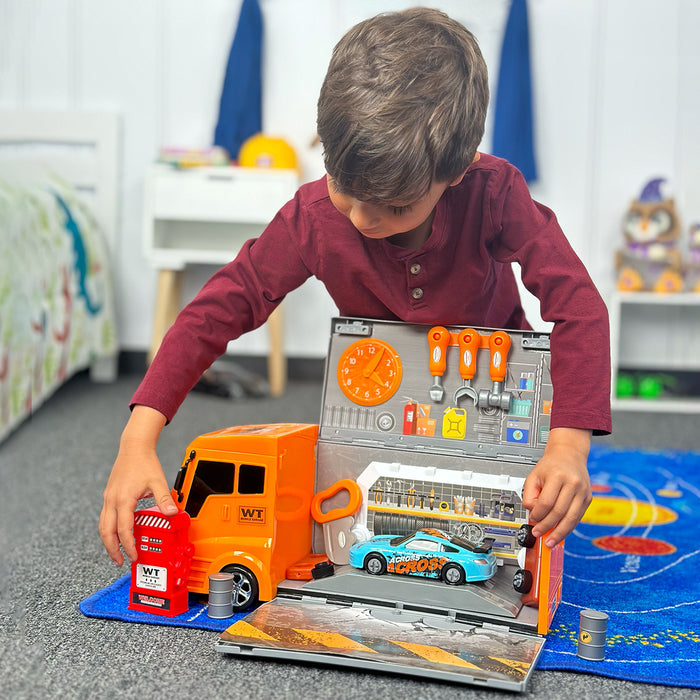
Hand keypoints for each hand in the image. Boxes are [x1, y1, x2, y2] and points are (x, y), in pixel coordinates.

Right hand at [99, 406, 175, 565]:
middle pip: (106, 532)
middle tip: (119, 562)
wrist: (133, 447)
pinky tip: (118, 533)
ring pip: (103, 526)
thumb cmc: (145, 463)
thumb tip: (172, 514)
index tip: (134, 555)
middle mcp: (111, 501)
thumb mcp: (158, 481)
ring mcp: (108, 498)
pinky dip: (109, 529)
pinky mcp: (109, 496)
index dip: (128, 545)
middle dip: (112, 549)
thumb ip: (164, 498)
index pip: (123, 529)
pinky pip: (105, 518)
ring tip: (116, 552)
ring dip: (108, 541)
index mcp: (123, 500)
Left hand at [521, 427, 591, 547]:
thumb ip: (529, 494)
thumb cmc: (551, 465)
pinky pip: (577, 517)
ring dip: (560, 533)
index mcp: (558, 475)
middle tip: (538, 534)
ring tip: (550, 542)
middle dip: (547, 527)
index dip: (538, 515)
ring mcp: (583, 491)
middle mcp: (573, 483)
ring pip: (571, 518)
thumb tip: (532, 513)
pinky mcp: (588, 498)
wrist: (569, 454)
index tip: (532, 520)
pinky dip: (568, 527)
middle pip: (559, 512)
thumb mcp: (534, 475)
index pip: (547, 502)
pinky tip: (560, 533)